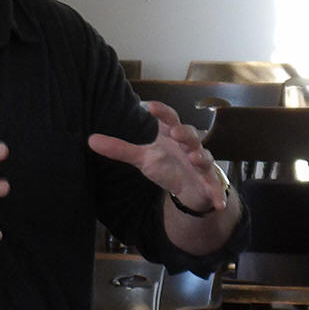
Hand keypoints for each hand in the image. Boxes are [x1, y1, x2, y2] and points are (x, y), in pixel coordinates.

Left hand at [87, 101, 227, 214]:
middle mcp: (188, 145)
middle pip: (190, 133)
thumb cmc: (166, 163)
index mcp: (172, 135)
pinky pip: (214, 187)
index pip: (168, 117)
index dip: (161, 111)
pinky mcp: (208, 181)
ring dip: (200, 156)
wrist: (189, 185)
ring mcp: (200, 162)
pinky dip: (217, 194)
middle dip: (184, 132)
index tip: (148, 106)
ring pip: (204, 156)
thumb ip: (119, 149)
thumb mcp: (142, 157)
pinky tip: (218, 203)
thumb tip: (90, 140)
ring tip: (194, 158)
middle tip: (174, 132)